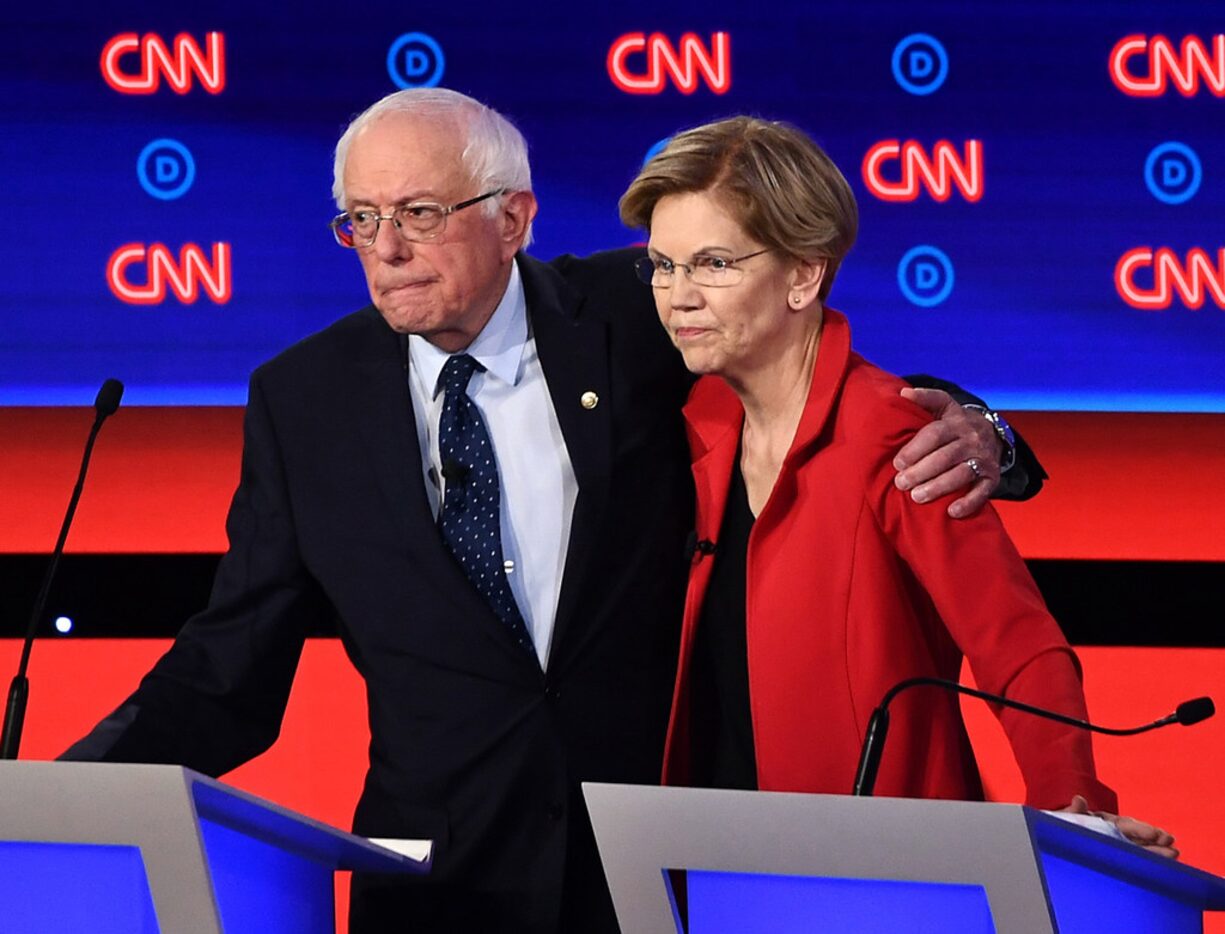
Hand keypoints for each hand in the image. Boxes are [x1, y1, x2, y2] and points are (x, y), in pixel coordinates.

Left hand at [893, 387, 1000, 518]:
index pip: (934, 435)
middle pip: (945, 457)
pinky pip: (982, 492)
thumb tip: (903, 393)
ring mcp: (984, 459)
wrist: (992, 433)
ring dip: (938, 487)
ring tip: (916, 497)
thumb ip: (925, 398)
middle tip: (901, 483)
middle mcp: (972, 440)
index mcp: (956, 422)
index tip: (897, 463)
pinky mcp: (992, 477)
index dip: (914, 449)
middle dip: (921, 472)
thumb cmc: (956, 423)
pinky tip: (951, 511)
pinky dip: (968, 503)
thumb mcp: (944, 406)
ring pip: (961, 474)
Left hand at [1061, 795, 1179, 858]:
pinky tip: (1164, 864)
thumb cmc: (1055, 827)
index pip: (1123, 825)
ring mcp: (1113, 845)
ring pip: (1137, 848)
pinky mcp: (1113, 857)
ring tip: (1174, 854)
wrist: (1046, 839)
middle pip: (1135, 837)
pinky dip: (1146, 860)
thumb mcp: (1061, 819)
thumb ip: (1072, 812)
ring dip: (1155, 851)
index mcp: (1099, 821)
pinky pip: (1131, 859)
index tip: (1155, 834)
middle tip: (1171, 846)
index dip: (1139, 829)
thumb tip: (1079, 799)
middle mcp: (1110, 832)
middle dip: (1153, 841)